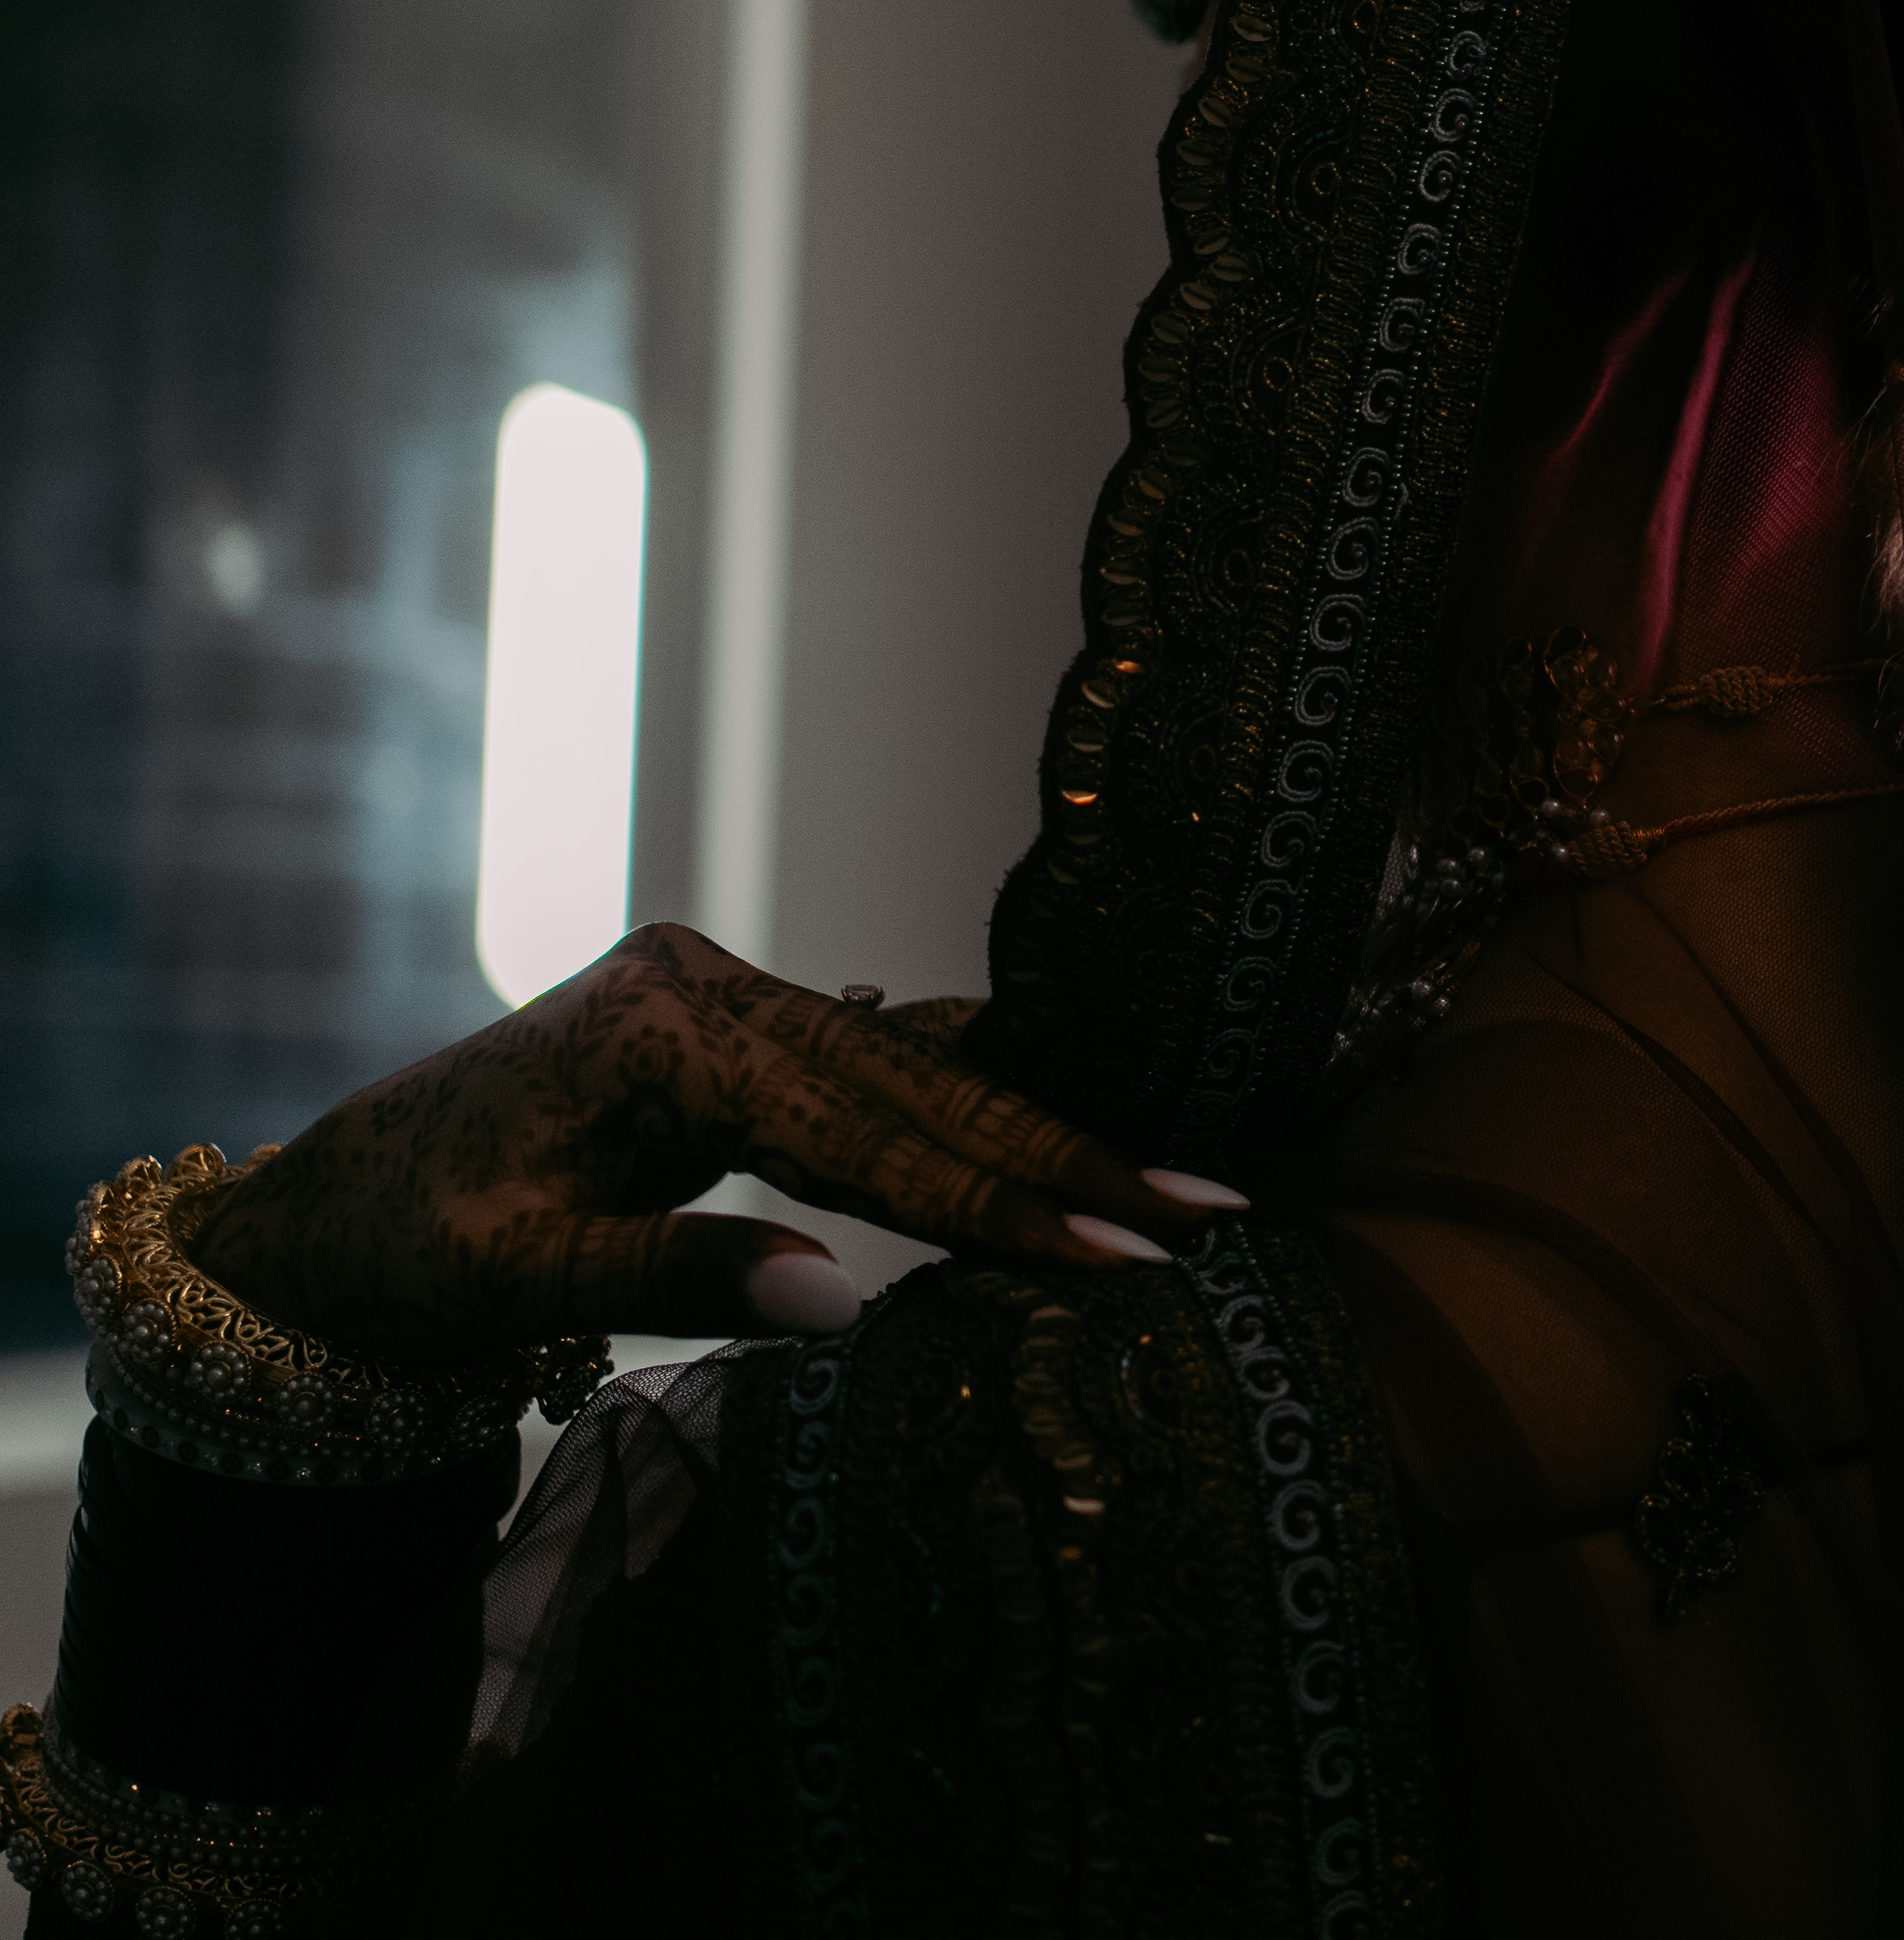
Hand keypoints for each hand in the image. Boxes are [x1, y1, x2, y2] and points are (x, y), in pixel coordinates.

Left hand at [187, 921, 1242, 1364]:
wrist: (314, 1222)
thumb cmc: (399, 1256)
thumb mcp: (517, 1277)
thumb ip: (680, 1276)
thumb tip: (846, 1301)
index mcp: (670, 1026)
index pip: (874, 1134)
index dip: (1003, 1200)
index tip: (1124, 1248)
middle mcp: (713, 988)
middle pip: (922, 1089)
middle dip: (1065, 1157)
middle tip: (1205, 1210)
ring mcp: (728, 1002)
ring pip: (915, 1079)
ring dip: (1037, 1138)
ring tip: (1167, 1183)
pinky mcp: (732, 1037)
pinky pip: (875, 1078)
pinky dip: (968, 1110)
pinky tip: (1064, 1115)